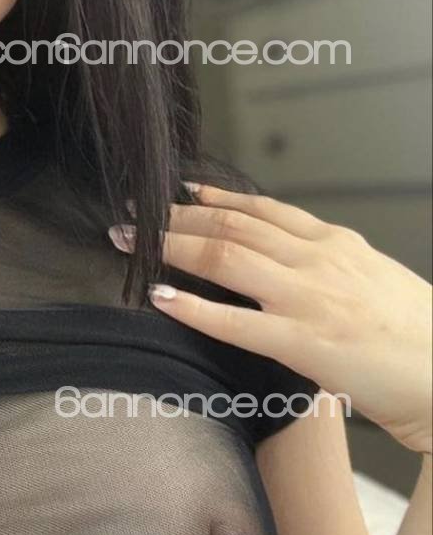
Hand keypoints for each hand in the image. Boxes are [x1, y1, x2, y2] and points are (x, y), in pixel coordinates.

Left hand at [109, 183, 432, 454]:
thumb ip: (329, 262)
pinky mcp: (305, 343)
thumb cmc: (419, 334)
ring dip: (171, 246)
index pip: (262, 209)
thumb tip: (288, 256)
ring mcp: (309, 299)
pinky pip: (235, 322)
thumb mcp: (373, 276)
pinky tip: (161, 296)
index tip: (179, 192)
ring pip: (225, 258)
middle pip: (231, 226)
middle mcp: (318, 260)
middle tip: (135, 214)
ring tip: (131, 243)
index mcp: (335, 243)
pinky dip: (193, 307)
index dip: (214, 199)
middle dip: (176, 218)